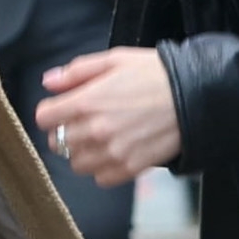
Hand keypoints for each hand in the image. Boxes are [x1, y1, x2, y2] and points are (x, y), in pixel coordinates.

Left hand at [35, 46, 181, 185]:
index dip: (51, 112)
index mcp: (86, 101)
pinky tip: (115, 151)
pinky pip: (100, 178)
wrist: (195, 96)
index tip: (61, 109)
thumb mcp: (115, 60)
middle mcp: (95, 130)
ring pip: (77, 163)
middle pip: (57, 143)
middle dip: (65, 131)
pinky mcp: (130, 168)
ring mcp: (112, 153)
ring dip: (82, 152)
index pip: (43, 118)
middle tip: (83, 122)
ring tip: (100, 139)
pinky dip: (103, 169)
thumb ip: (77, 72)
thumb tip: (48, 82)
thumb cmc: (155, 74)